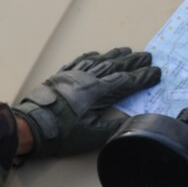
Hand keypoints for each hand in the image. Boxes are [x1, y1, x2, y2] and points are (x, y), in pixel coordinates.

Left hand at [15, 47, 159, 159]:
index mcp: (97, 92)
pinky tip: (97, 53)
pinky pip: (80, 61)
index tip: (156, 73)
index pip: (125, 82)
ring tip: (127, 51)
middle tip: (148, 56)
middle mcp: (87, 78)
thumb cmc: (62, 133)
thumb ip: (114, 126)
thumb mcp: (92, 135)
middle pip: (115, 66)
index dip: (142, 77)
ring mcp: (73, 74)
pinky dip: (92, 56)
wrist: (31, 125)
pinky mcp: (61, 76)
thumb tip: (132, 120)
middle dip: (133, 62)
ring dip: (115, 55)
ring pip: (99, 60)